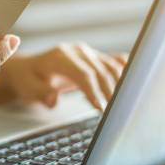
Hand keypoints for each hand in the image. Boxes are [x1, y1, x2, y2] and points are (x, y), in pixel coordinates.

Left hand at [0, 43, 127, 109]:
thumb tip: (53, 100)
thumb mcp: (28, 88)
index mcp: (61, 56)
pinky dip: (126, 71)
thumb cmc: (29, 79)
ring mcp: (88, 53)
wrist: (29, 68)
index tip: (101, 108)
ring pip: (111, 66)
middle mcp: (77, 51)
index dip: (94, 90)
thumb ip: (41, 93)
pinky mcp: (96, 58)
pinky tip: (136, 82)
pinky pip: (114, 63)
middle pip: (101, 71)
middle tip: (116, 113)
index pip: (83, 73)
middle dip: (110, 92)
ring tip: (124, 105)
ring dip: (121, 85)